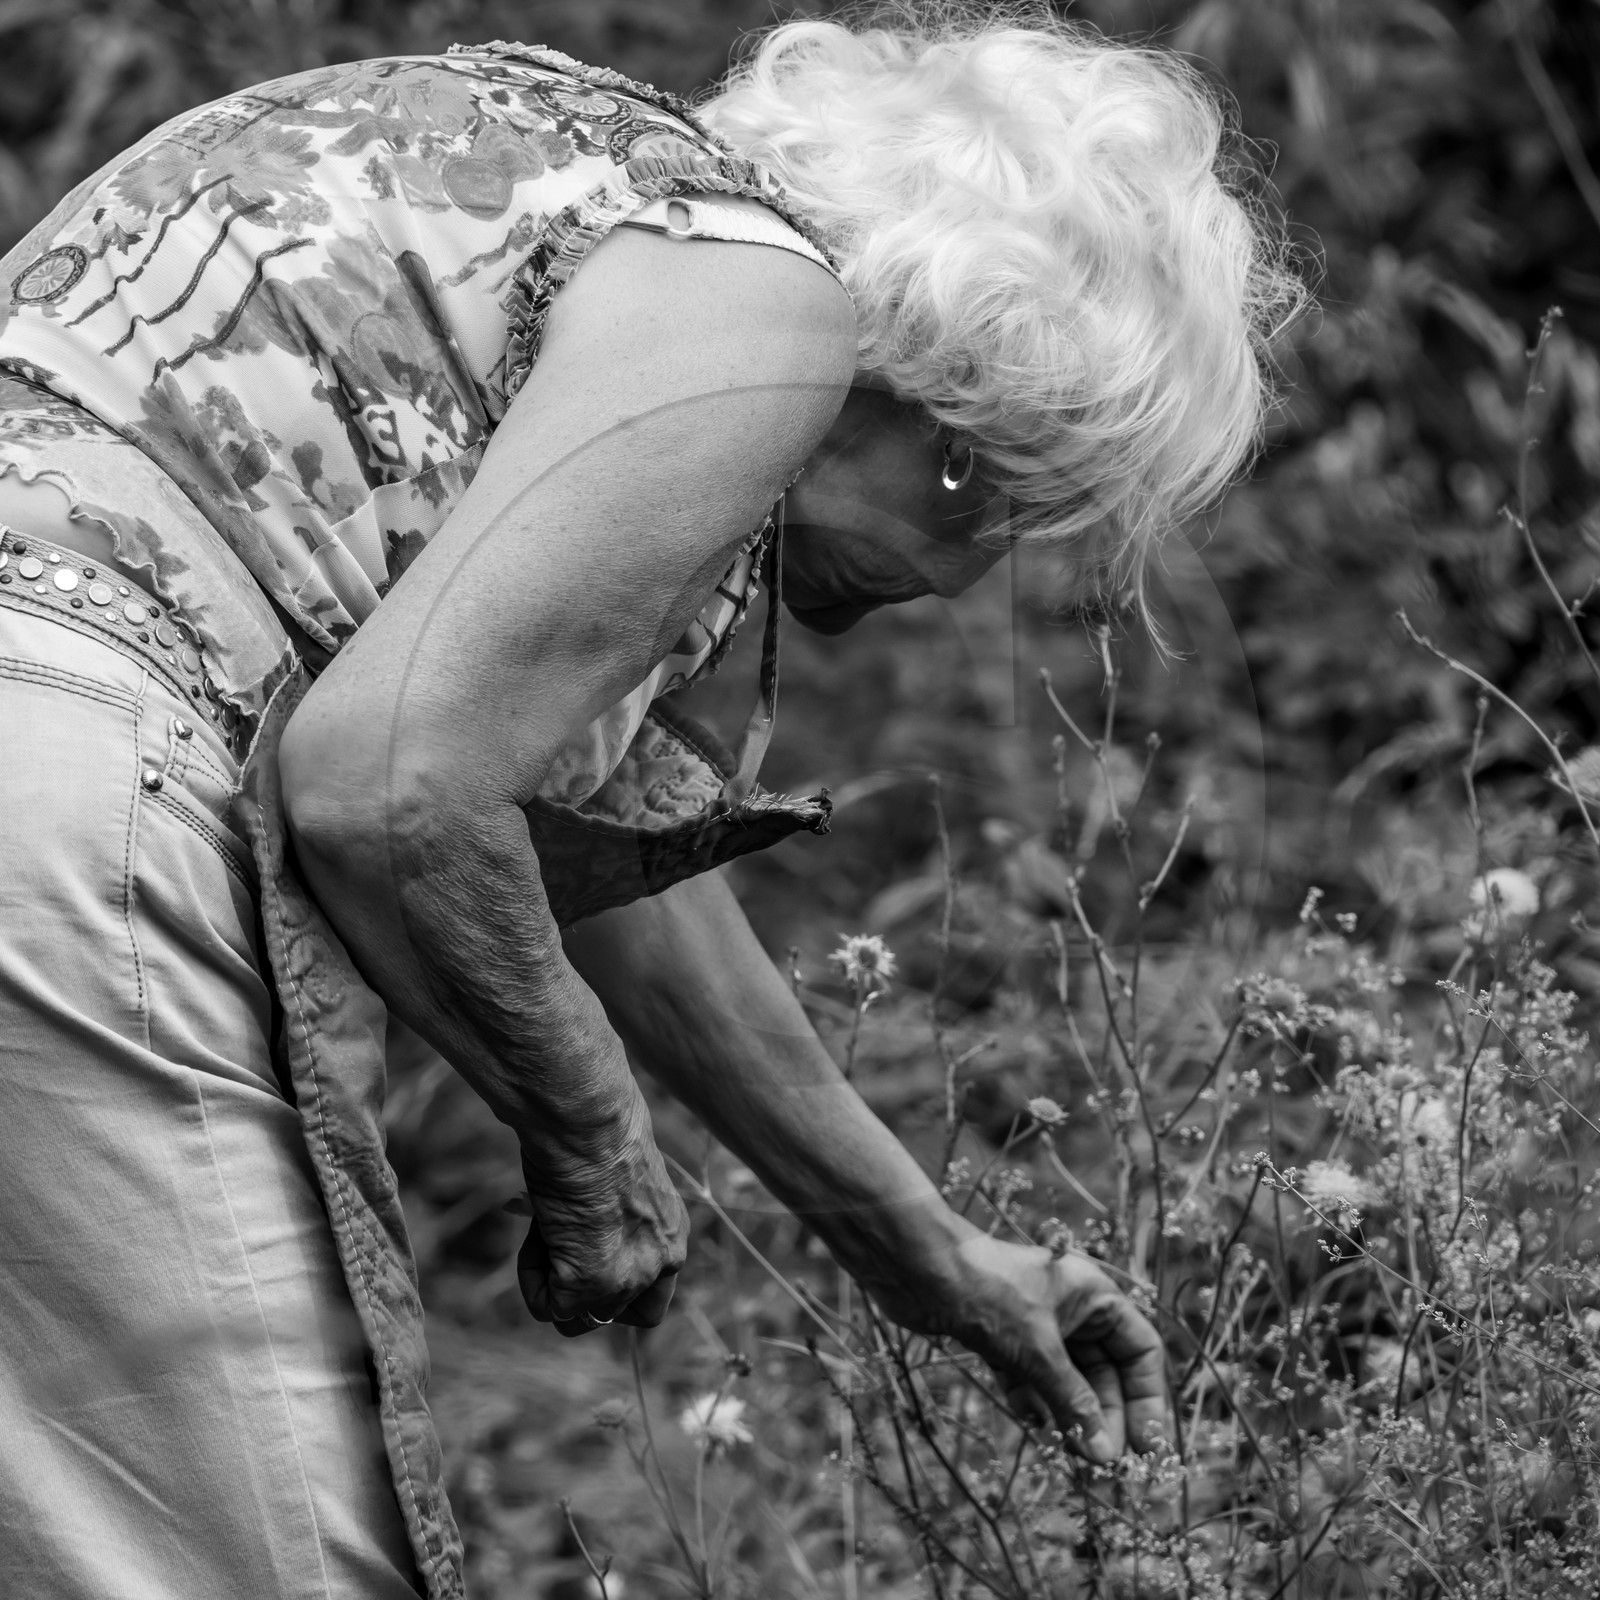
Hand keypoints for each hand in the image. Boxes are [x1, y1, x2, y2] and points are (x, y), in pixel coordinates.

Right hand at [513, 1088, 688, 1336]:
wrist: (588, 1124)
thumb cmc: (597, 1131)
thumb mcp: (617, 1182)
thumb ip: (611, 1218)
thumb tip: (570, 1228)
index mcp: (672, 1233)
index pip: (652, 1291)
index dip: (616, 1285)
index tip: (585, 1253)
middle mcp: (661, 1263)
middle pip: (616, 1315)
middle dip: (584, 1298)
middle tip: (560, 1256)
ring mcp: (627, 1282)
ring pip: (576, 1318)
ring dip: (551, 1284)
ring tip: (546, 1230)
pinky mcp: (589, 1289)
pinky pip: (546, 1305)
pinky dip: (530, 1274)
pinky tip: (538, 1229)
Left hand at [879, 1231, 1169, 1461]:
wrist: (918, 1267)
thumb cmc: (990, 1293)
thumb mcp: (1040, 1351)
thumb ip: (1073, 1402)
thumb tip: (1104, 1454)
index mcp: (1094, 1295)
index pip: (1140, 1350)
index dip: (1148, 1398)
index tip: (1148, 1446)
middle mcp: (1070, 1308)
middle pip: (1105, 1371)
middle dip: (1107, 1416)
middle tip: (1107, 1464)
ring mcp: (1034, 1324)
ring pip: (1067, 1380)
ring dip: (1072, 1417)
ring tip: (1077, 1459)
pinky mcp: (1001, 1338)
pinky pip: (1030, 1380)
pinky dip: (1035, 1405)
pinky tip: (1038, 1431)